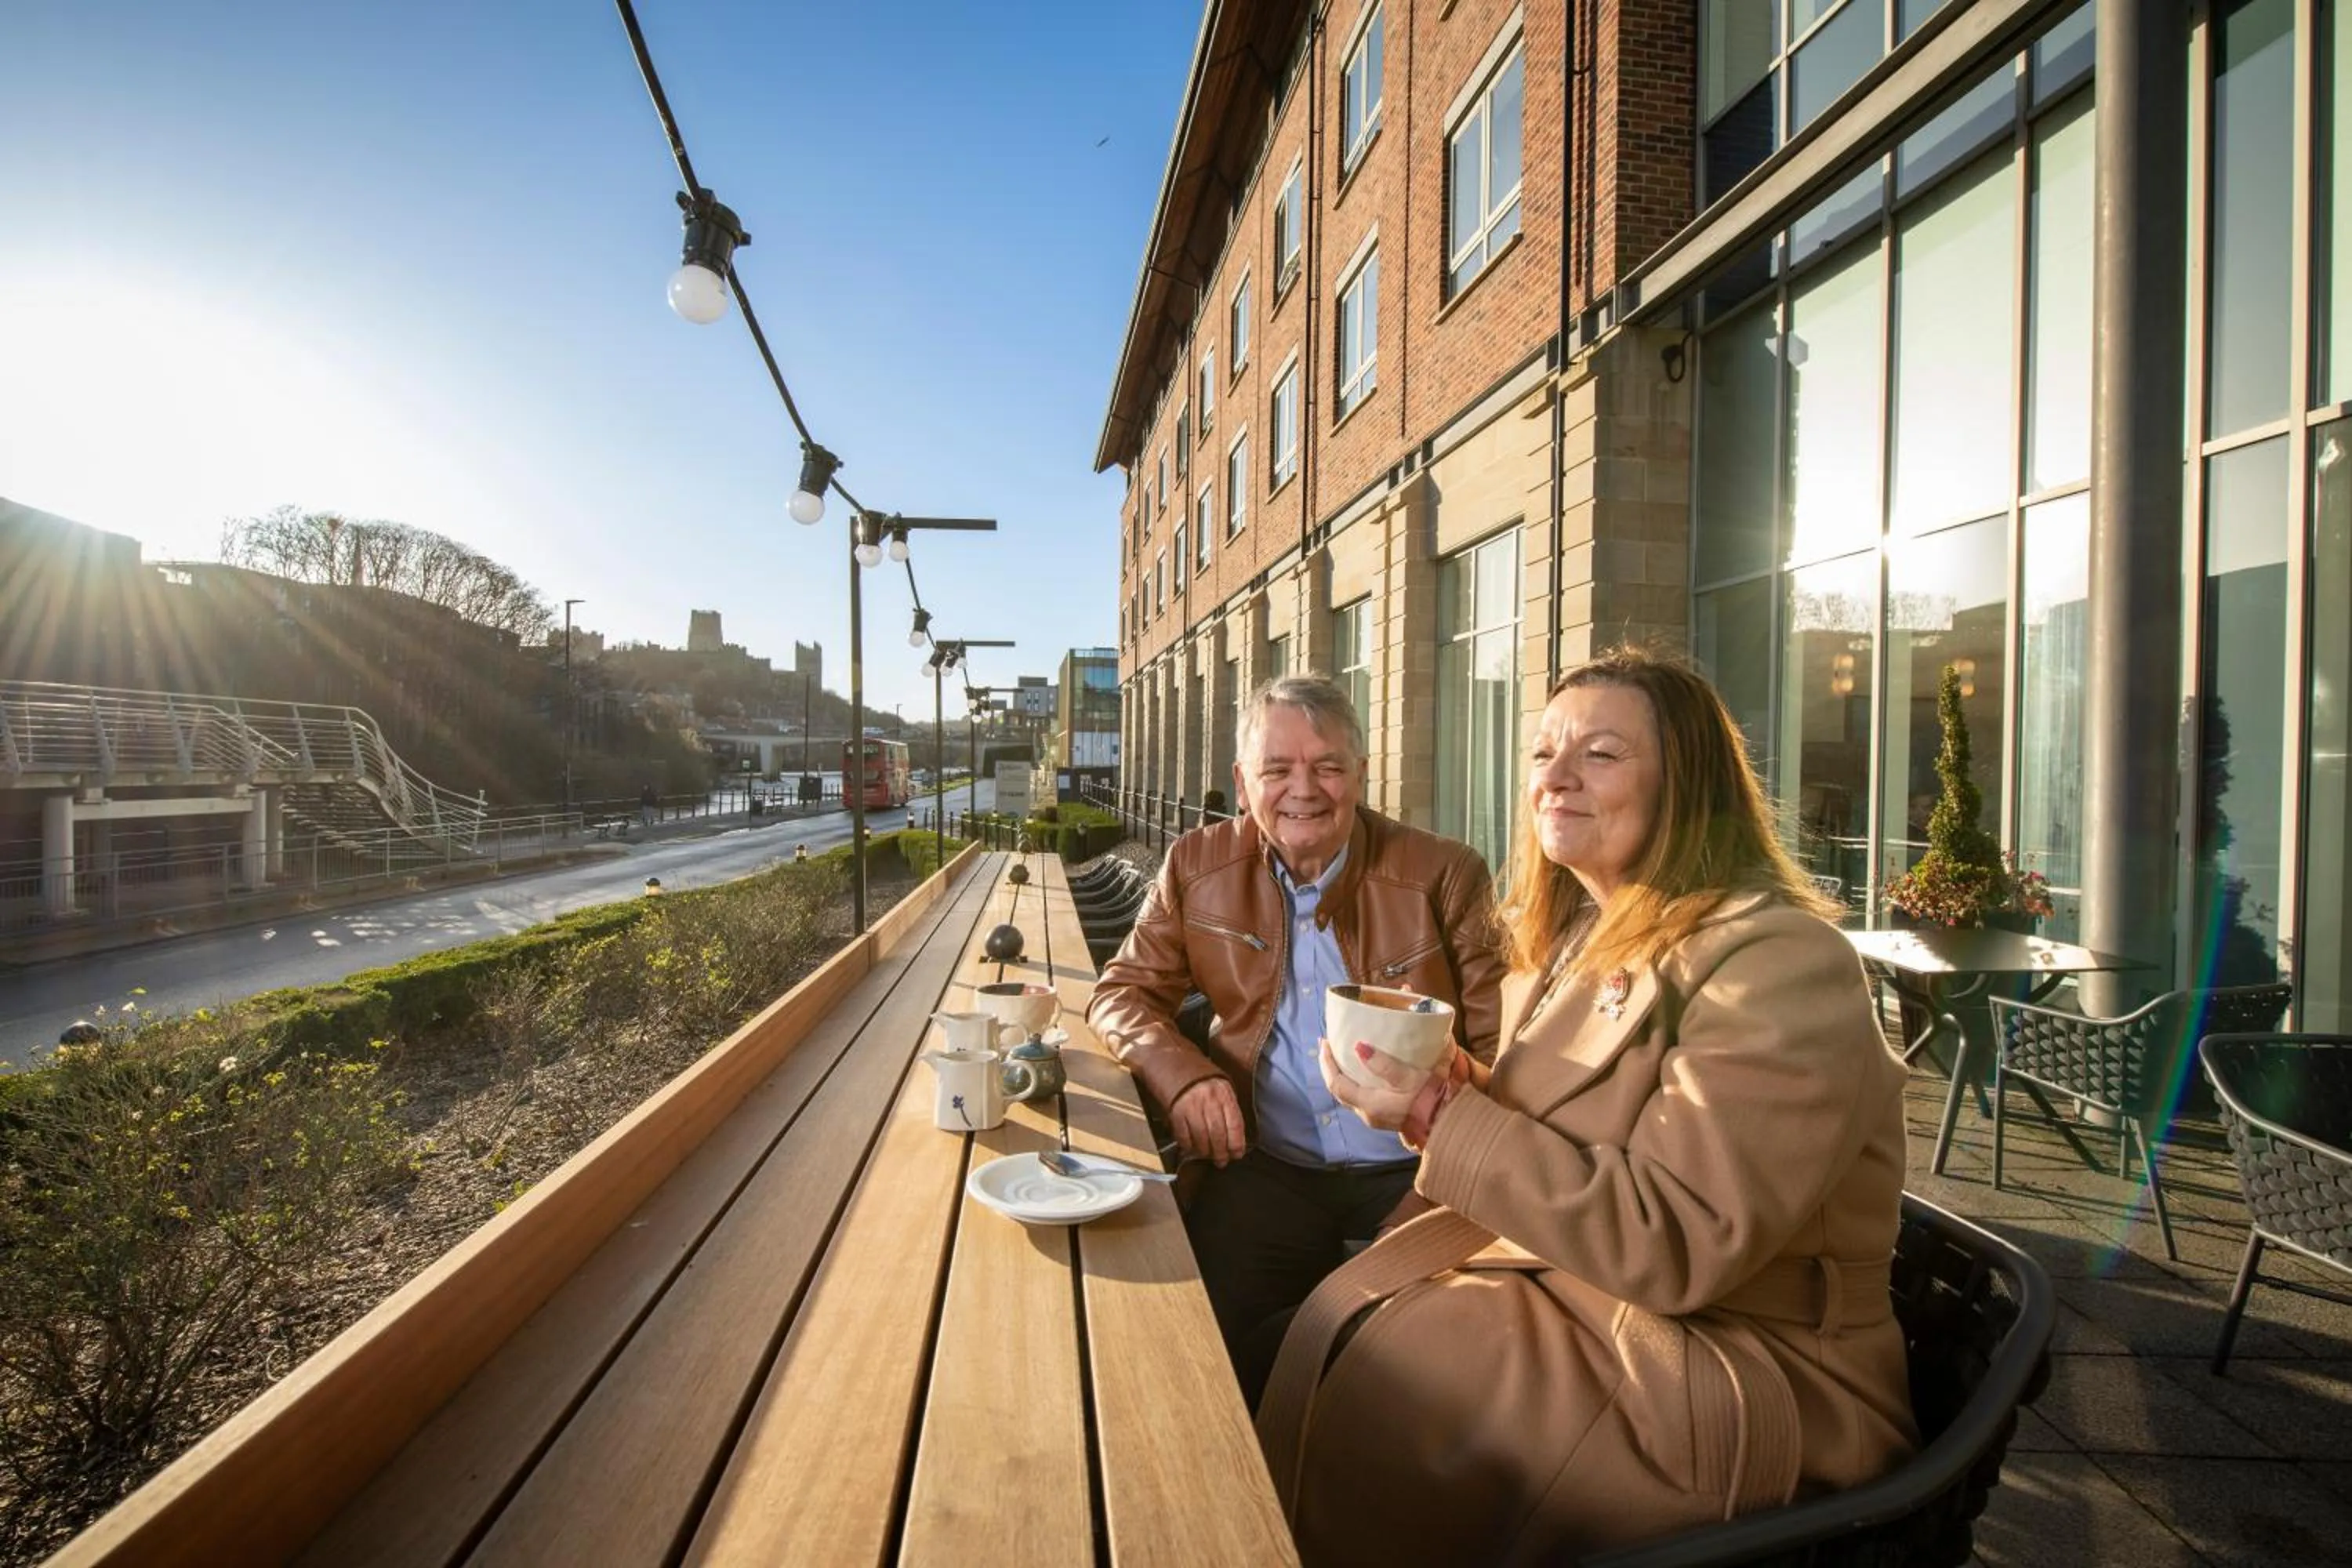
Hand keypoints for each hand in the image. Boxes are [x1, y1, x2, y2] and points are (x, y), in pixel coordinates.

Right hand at [1168, 1077, 1246, 1166]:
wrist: (1179, 1068)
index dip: (1237, 1143)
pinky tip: (1192, 1148)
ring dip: (1205, 1151)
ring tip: (1207, 1155)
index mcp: (1224, 1094)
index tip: (1237, 1154)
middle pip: (1218, 1134)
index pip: (1235, 1124)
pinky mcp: (1176, 1112)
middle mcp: (1209, 1100)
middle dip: (1221, 1153)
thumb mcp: (1222, 1090)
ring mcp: (1191, 1106)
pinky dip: (1188, 1146)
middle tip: (1222, 1161)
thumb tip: (1235, 1139)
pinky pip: (1183, 1136)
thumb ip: (1229, 1111)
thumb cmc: (1205, 1083)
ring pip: (1201, 1138)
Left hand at [1320, 1039, 1466, 1144]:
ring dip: (1345, 1074)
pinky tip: (1365, 1069)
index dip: (1327, 1064)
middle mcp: (1369, 1114)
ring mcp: (1378, 1117)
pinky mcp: (1388, 1115)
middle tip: (1330, 1045)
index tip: (1325, 1042)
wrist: (1451, 1123)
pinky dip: (1358, 1080)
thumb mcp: (1409, 1078)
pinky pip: (1363, 1096)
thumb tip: (1359, 1047)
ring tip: (1344, 1054)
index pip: (1336, 1084)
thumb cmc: (1431, 1099)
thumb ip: (1383, 1064)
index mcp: (1369, 1105)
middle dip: (1332, 1067)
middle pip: (1340, 1090)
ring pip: (1351, 1094)